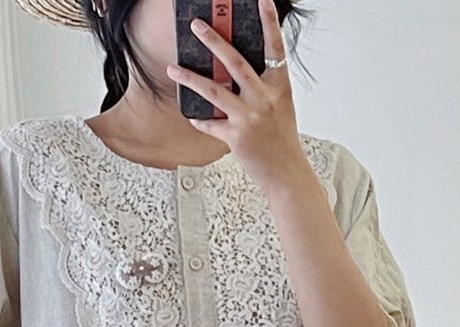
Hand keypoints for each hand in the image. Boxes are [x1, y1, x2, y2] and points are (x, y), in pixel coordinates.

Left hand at [167, 0, 306, 194]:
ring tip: (173, 68)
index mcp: (279, 86)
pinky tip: (192, 115)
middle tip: (197, 25)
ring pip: (214, 90)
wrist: (286, 173)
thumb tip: (236, 71)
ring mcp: (249, 117)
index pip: (275, 46)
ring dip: (190, 78)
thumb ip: (263, 86)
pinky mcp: (236, 137)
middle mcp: (264, 98)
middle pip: (234, 61)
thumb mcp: (280, 105)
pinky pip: (211, 123)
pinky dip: (200, 119)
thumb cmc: (283, 139)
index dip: (269, 21)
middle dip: (213, 41)